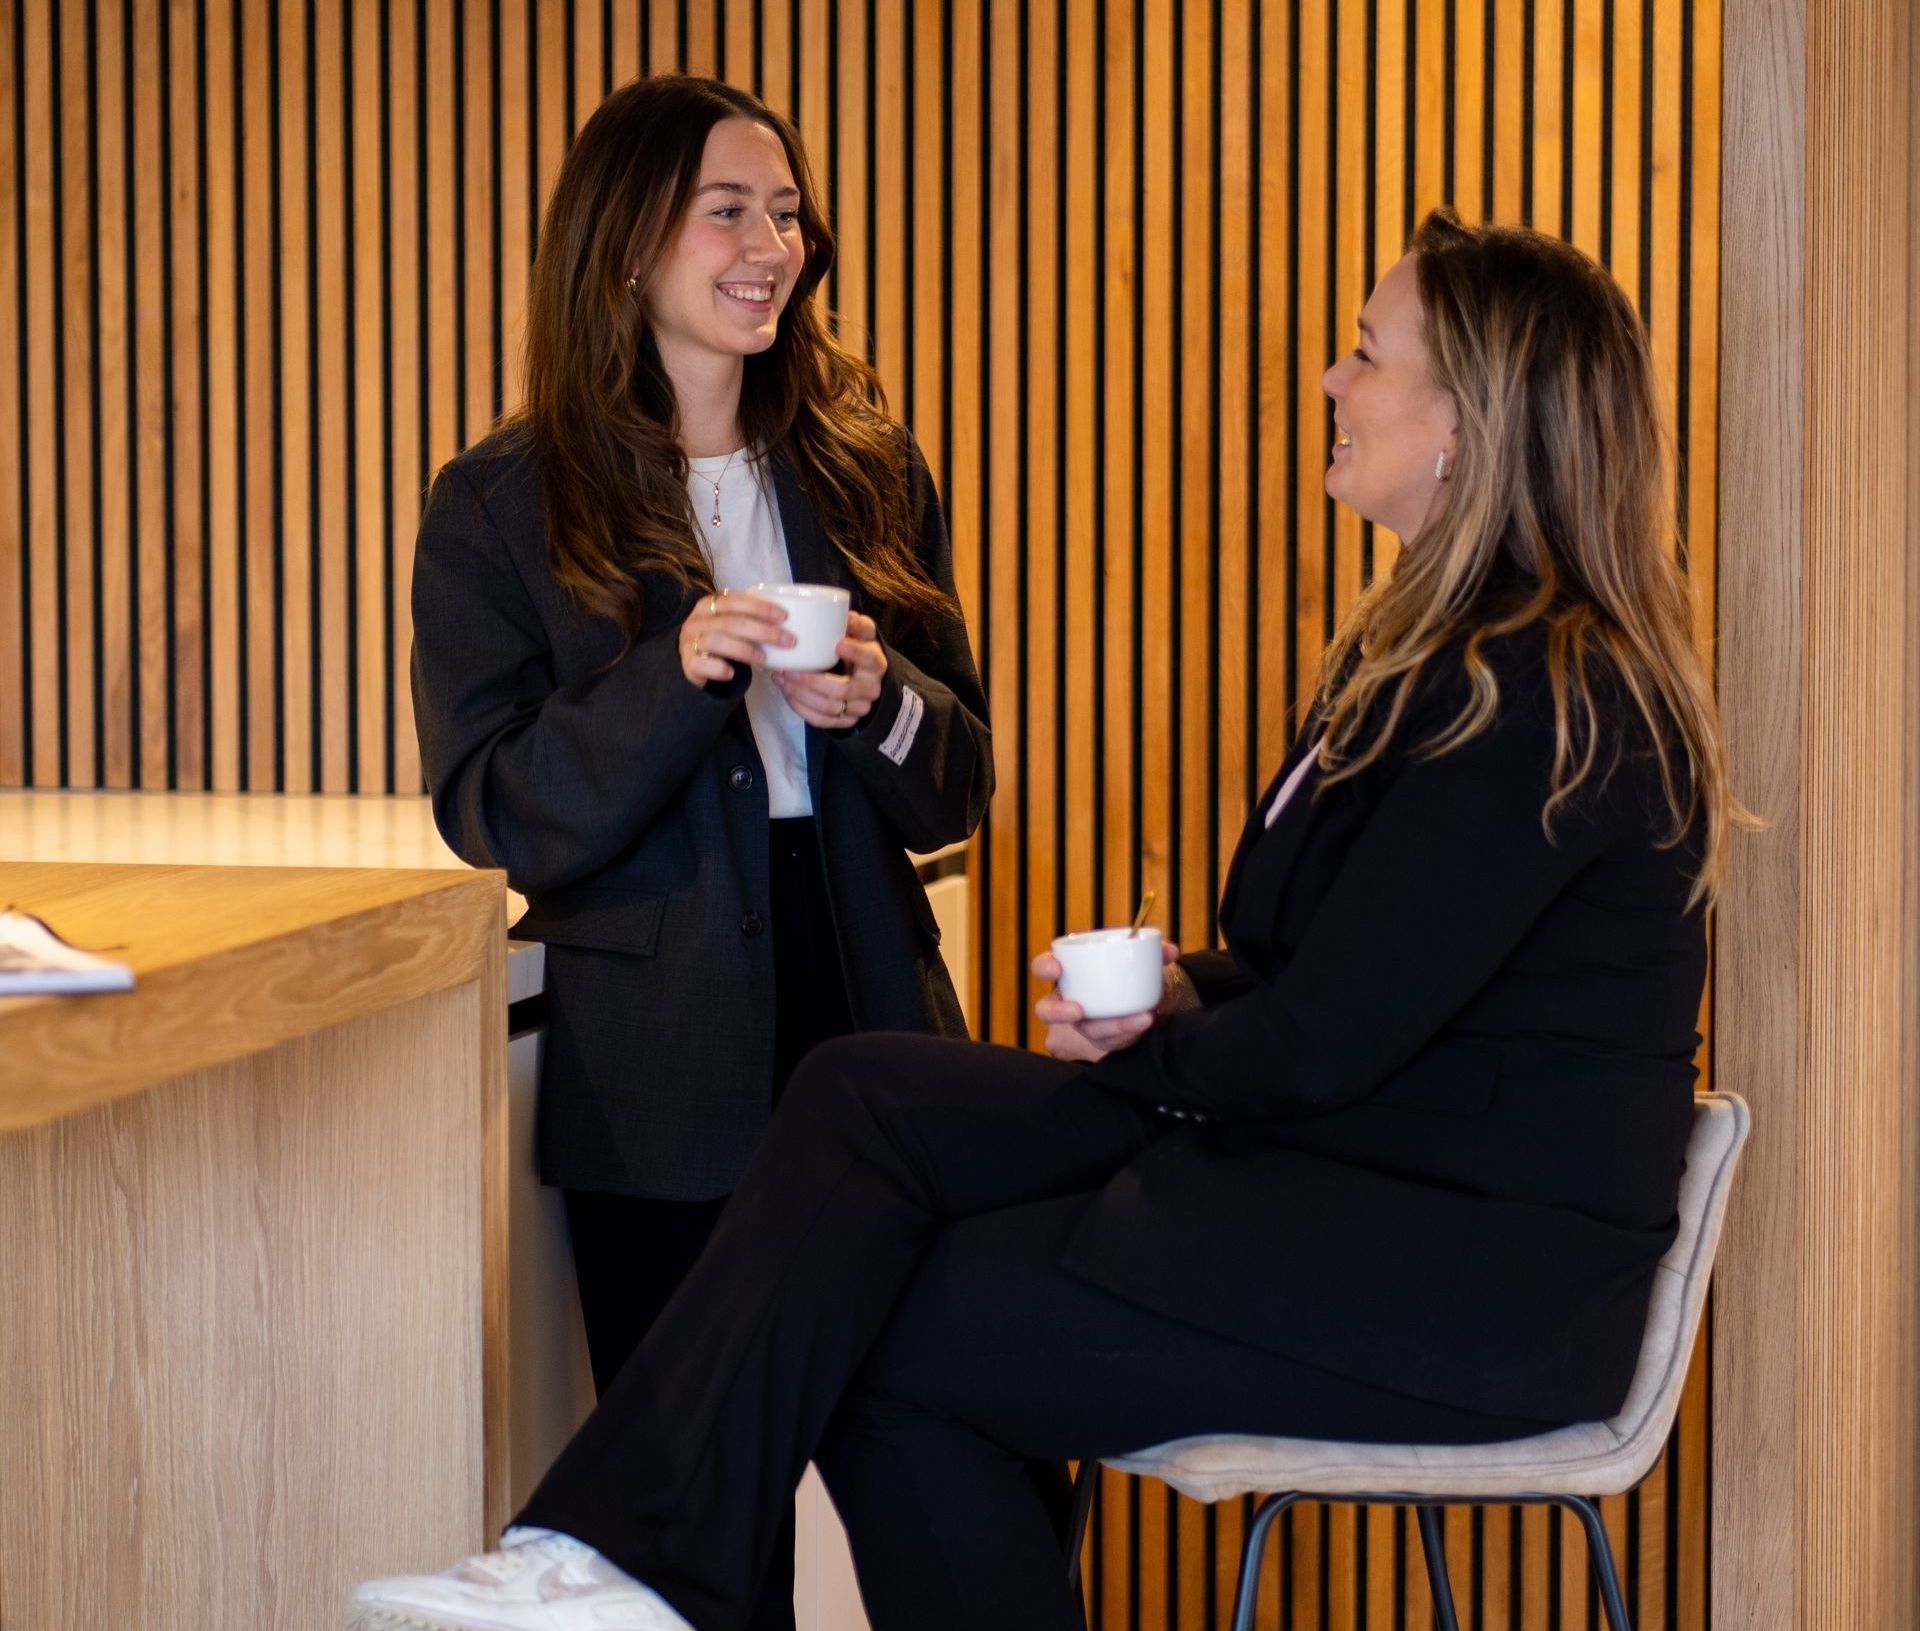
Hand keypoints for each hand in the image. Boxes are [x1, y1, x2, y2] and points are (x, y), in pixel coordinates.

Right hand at [678, 590, 795, 686]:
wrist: (695, 663)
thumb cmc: (722, 640)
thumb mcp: (733, 625)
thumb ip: (750, 618)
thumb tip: (790, 620)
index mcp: (709, 605)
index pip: (734, 600)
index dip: (759, 607)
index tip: (784, 616)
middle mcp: (696, 620)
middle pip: (731, 622)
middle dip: (763, 631)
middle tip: (787, 640)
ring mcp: (689, 641)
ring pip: (716, 641)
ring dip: (744, 649)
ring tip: (764, 659)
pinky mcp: (687, 663)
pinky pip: (701, 663)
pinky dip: (718, 668)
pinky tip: (731, 673)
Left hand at [772, 612, 887, 729]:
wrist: (865, 678)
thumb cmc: (859, 650)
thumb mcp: (863, 634)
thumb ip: (856, 624)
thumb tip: (844, 614)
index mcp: (876, 664)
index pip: (869, 660)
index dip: (855, 653)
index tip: (837, 644)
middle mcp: (871, 689)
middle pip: (842, 689)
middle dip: (811, 681)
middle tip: (789, 670)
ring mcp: (858, 708)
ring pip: (829, 707)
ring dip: (801, 694)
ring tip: (781, 679)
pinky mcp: (845, 721)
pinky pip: (821, 720)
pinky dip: (801, 708)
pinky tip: (787, 694)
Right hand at [1031, 939, 1182, 1063]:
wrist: (1146, 995)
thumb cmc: (1130, 971)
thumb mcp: (1140, 957)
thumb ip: (1154, 952)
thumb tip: (1170, 950)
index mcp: (1069, 970)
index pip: (1043, 967)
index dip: (1044, 968)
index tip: (1058, 968)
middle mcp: (1069, 999)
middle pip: (1046, 1010)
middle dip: (1058, 1012)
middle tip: (1079, 1010)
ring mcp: (1084, 1022)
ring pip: (1087, 1031)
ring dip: (1113, 1026)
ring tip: (1141, 1018)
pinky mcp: (1103, 1038)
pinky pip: (1111, 1042)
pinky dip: (1129, 1032)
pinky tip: (1145, 1022)